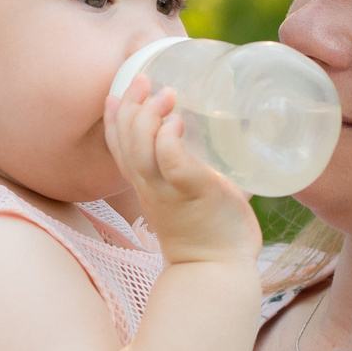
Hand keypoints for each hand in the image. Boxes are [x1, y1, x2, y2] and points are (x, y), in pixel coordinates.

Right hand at [104, 75, 259, 268]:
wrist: (216, 273)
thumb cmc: (211, 237)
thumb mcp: (195, 199)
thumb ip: (208, 173)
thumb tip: (237, 150)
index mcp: (147, 185)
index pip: (118, 146)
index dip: (114, 117)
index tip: (118, 92)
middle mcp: (149, 186)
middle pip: (124, 139)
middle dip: (130, 103)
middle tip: (145, 77)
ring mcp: (167, 190)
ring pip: (140, 147)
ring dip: (149, 115)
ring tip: (167, 93)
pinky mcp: (191, 193)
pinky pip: (170, 162)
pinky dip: (168, 140)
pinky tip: (177, 123)